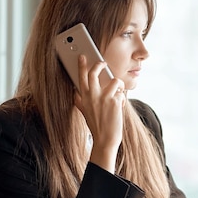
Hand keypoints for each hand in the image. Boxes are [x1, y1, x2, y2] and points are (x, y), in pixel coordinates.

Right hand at [73, 55, 126, 172]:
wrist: (105, 139)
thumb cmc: (96, 126)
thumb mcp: (85, 112)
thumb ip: (80, 101)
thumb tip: (75, 94)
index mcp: (83, 97)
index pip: (80, 77)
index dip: (81, 65)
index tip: (82, 57)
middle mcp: (92, 95)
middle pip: (95, 72)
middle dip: (100, 65)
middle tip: (103, 64)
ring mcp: (103, 97)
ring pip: (114, 81)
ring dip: (118, 86)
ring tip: (117, 94)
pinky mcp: (114, 101)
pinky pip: (122, 93)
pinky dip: (122, 99)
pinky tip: (119, 107)